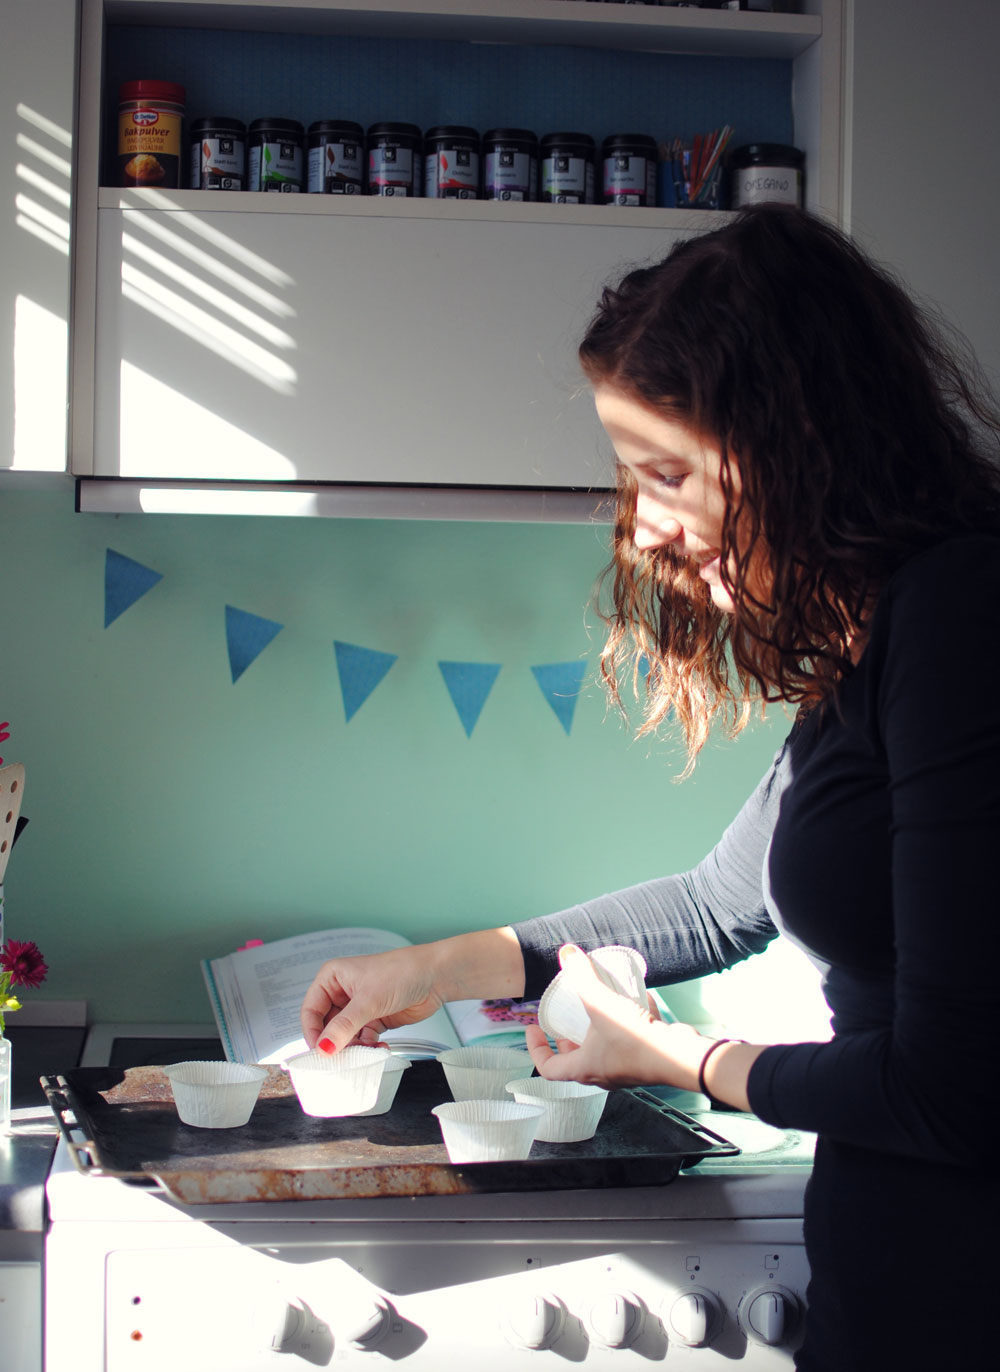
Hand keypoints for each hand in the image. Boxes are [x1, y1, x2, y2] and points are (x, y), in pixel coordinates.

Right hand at [300, 927, 526, 1053]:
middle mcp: (342, 992)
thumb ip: (344, 1026)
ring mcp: (359, 1007)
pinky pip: (362, 1040)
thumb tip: (324, 1049)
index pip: (311, 1010)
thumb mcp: (368, 1000)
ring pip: (345, 1036)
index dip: (313, 1032)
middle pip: (327, 1026)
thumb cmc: (401, 972)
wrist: (436, 976)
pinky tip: (379, 1048)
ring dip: (353, 1047)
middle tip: (342, 1060)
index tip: (320, 1052)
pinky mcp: (374, 1019)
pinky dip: (368, 1047)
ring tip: (365, 1052)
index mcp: (332, 978)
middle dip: (334, 1043)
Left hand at [524, 944, 709, 1090]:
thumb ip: (582, 977)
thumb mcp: (602, 1004)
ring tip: (601, 1006)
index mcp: (584, 1069)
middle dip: (569, 1040)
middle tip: (566, 1020)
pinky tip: (637, 1001)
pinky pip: (630, 1043)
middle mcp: (603, 1075)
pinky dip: (629, 1024)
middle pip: (576, 1061)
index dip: (536, 1049)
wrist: (681, 1058)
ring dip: (598, 1031)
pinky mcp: (646, 1061)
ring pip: (603, 1052)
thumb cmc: (636, 1041)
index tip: (533, 1029)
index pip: (548, 1069)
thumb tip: (566, 952)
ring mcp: (626, 1071)